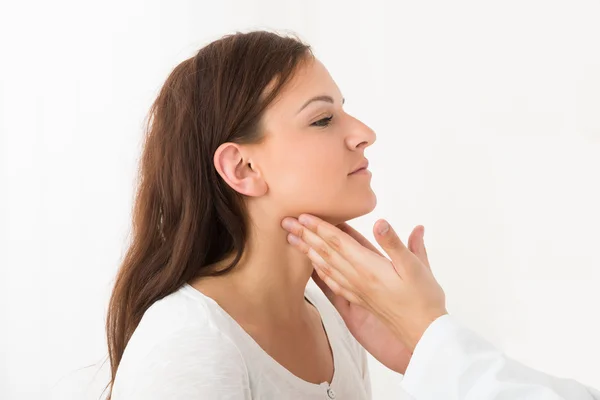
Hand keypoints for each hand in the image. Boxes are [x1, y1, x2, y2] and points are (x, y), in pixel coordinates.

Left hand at [281, 215, 446, 351]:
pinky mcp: (359, 299)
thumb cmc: (423, 298)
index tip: (303, 215)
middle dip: (305, 235)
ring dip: (308, 251)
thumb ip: (395, 244)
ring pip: (326, 266)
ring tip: (292, 240)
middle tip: (286, 222)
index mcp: (369, 268)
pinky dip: (320, 271)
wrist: (424, 332)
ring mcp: (357, 290)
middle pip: (326, 252)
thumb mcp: (416, 266)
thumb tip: (380, 223)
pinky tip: (314, 267)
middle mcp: (358, 278)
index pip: (338, 242)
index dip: (320, 227)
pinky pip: (333, 282)